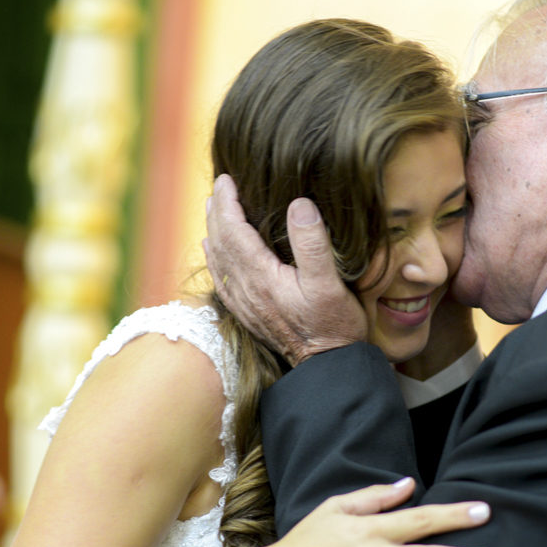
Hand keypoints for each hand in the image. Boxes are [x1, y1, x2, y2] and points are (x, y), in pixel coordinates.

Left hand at [203, 174, 366, 364]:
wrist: (326, 366)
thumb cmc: (333, 325)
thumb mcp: (330, 283)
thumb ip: (312, 243)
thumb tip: (299, 204)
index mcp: (261, 276)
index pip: (234, 231)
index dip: (229, 202)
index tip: (227, 179)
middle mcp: (246, 290)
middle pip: (221, 243)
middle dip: (218, 212)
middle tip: (220, 187)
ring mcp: (245, 304)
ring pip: (219, 261)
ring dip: (214, 232)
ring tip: (213, 210)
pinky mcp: (250, 314)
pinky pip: (223, 280)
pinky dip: (215, 259)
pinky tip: (214, 252)